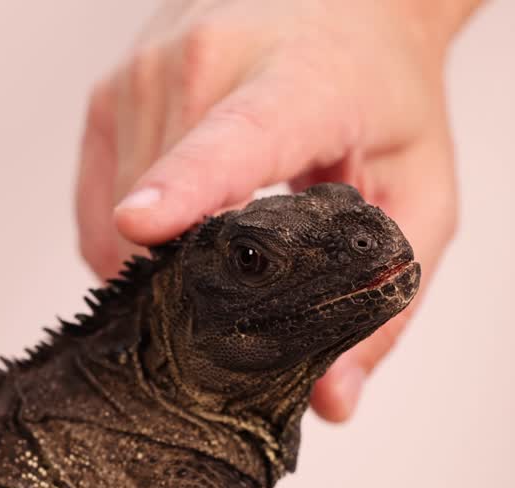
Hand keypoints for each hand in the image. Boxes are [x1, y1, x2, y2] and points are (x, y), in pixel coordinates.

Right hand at [77, 0, 478, 420]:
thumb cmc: (384, 92)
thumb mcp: (419, 194)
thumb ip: (383, 301)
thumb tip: (330, 400)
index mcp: (299, 82)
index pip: (229, 137)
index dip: (183, 188)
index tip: (143, 228)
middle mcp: (206, 61)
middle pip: (164, 212)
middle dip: (193, 281)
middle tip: (245, 288)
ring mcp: (145, 71)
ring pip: (118, 218)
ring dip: (163, 260)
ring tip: (225, 236)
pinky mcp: (108, 91)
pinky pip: (95, 210)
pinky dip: (127, 241)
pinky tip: (184, 229)